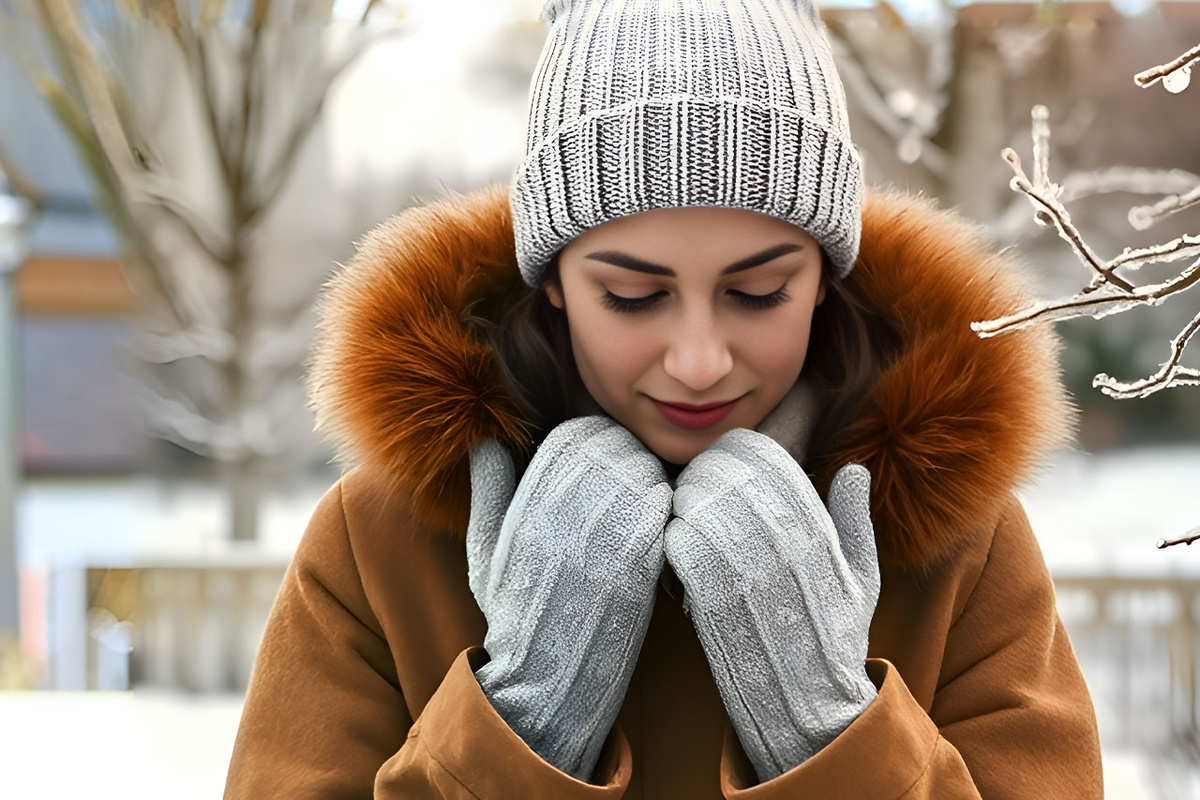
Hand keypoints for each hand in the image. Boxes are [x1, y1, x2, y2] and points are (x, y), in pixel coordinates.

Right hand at [467, 416, 671, 780]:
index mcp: (525, 507)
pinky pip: (661, 510)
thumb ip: (488, 491)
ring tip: (647, 498)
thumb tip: (484, 442)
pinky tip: (659, 526)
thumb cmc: (514, 614)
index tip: (603, 455)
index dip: (595, 438)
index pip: (573, 436)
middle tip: (633, 470)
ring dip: (650, 478)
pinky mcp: (636, 565)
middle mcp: (560, 517)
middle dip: (627, 453)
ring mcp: (599, 540)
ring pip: (641, 473)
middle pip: (612, 447)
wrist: (545, 680)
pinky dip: (665, 509)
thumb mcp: (484, 550)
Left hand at [664, 427, 879, 781]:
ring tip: (687, 516)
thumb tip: (854, 470)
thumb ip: (856, 519)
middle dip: (705, 472)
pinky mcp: (711, 601)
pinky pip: (679, 544)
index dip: (739, 452)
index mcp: (818, 532)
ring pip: (697, 504)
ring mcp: (747, 573)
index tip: (728, 463)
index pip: (767, 458)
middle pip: (725, 473)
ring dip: (684, 503)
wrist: (811, 709)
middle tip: (698, 486)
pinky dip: (672, 539)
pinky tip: (680, 551)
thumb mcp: (863, 577)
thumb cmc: (835, 639)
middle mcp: (784, 546)